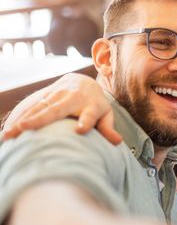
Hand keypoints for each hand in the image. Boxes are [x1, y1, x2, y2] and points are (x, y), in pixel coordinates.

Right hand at [2, 73, 121, 144]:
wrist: (82, 82)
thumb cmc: (96, 105)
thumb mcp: (106, 114)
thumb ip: (108, 128)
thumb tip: (117, 142)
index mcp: (91, 105)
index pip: (90, 115)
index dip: (86, 121)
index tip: (80, 130)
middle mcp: (72, 98)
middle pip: (56, 109)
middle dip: (40, 119)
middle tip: (24, 130)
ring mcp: (55, 94)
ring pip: (38, 106)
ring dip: (22, 119)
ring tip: (9, 133)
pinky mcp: (43, 94)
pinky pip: (29, 105)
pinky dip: (17, 116)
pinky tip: (7, 128)